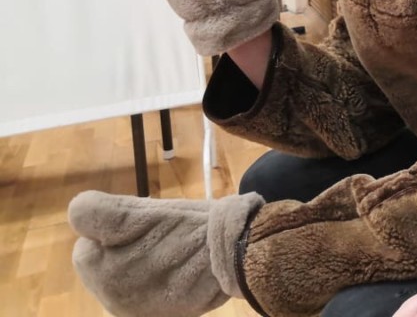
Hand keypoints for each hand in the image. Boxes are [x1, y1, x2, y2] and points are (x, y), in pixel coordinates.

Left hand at [68, 190, 263, 316]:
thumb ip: (101, 213)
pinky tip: (180, 270)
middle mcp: (111, 299)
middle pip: (105, 260)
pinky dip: (158, 280)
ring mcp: (136, 311)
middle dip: (124, 247)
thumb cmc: (191, 228)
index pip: (88, 239)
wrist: (237, 258)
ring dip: (142, 262)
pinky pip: (147, 291)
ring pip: (125, 276)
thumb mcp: (146, 210)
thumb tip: (76, 211)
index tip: (143, 221)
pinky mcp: (160, 316)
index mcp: (101, 272)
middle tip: (160, 234)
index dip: (113, 226)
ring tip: (174, 250)